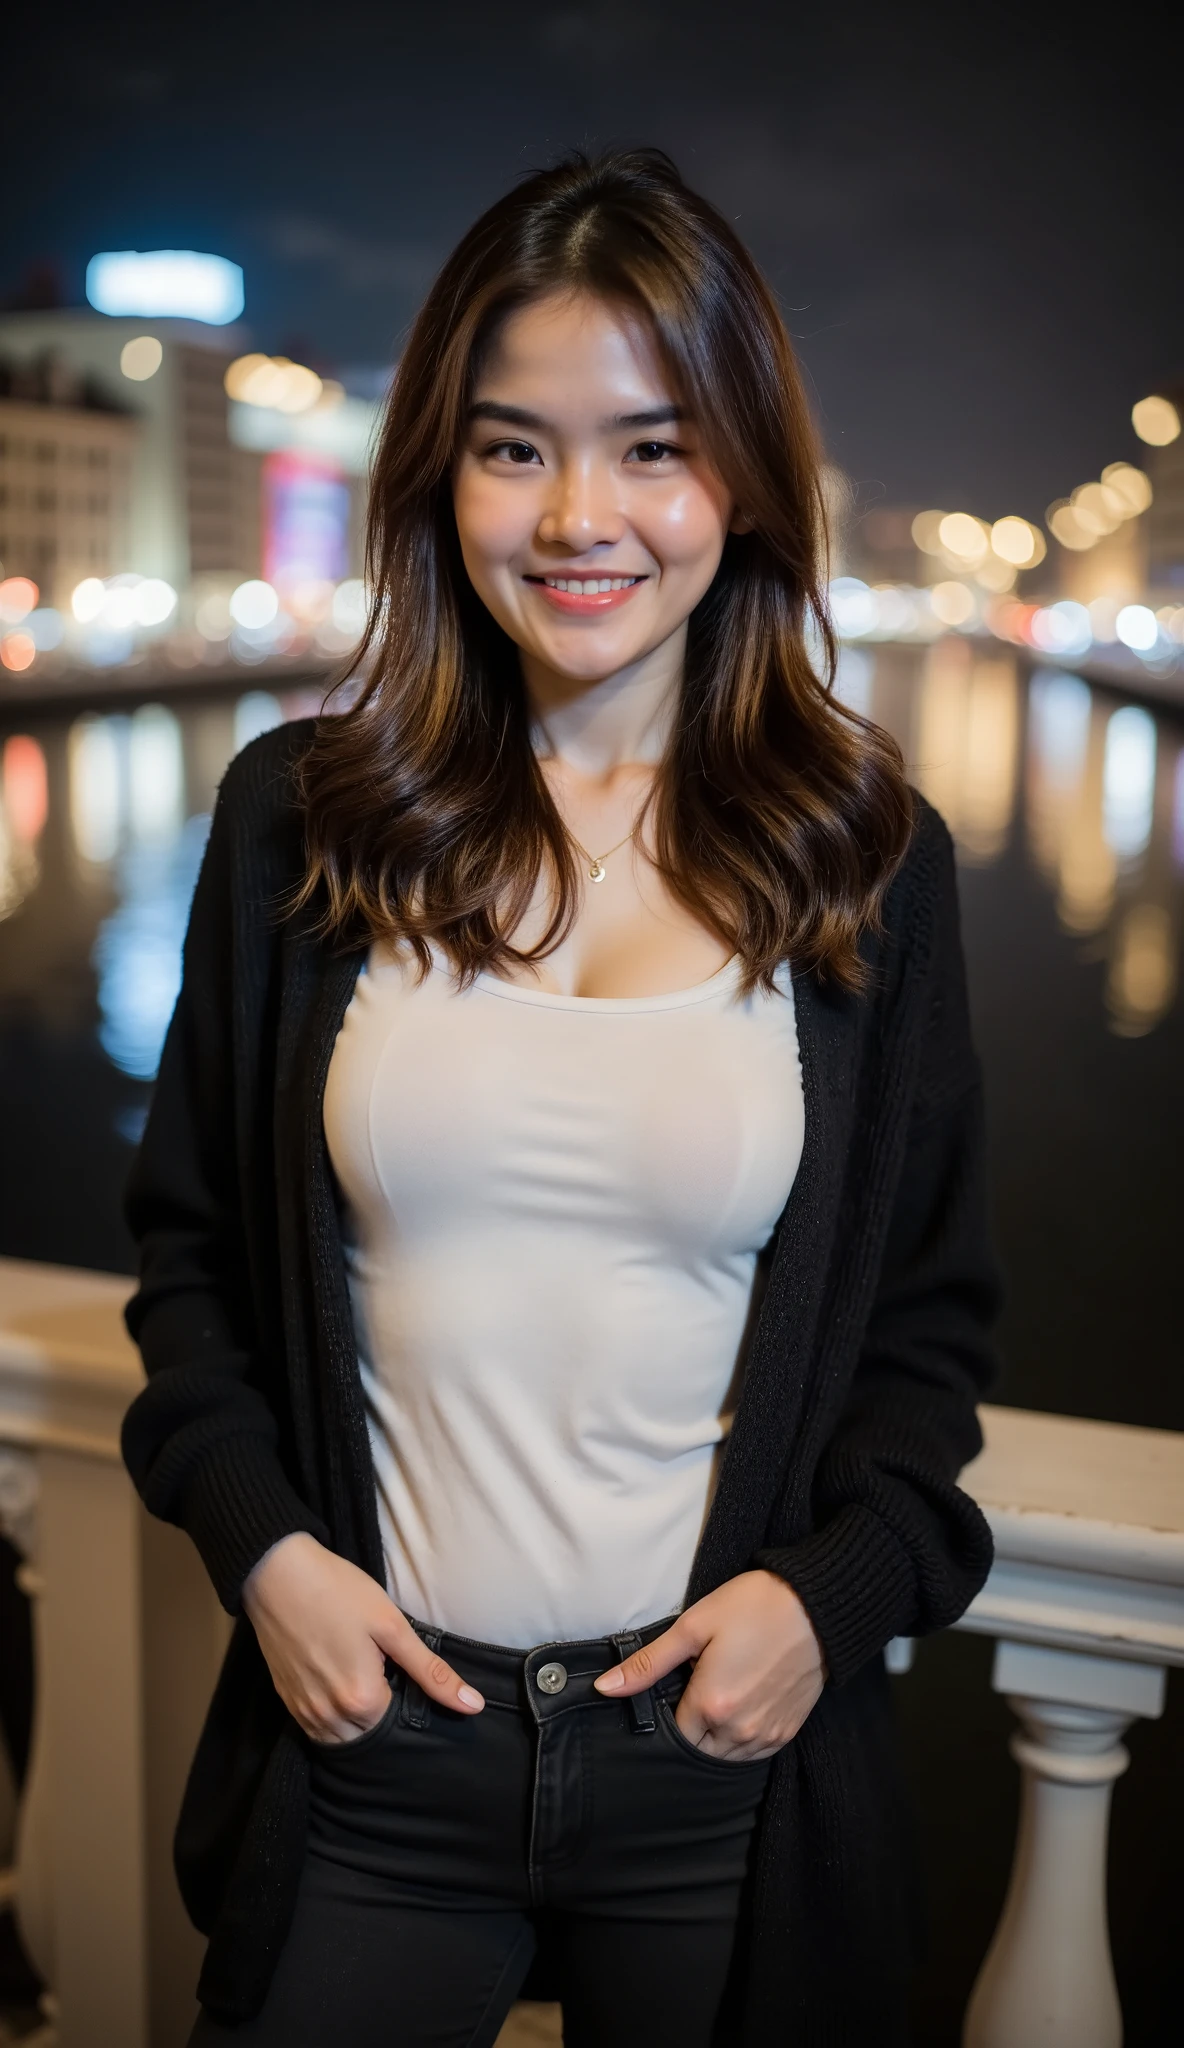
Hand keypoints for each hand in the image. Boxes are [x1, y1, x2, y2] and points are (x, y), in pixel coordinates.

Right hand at [242, 1532, 483, 1743]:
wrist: (277, 1572)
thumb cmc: (338, 1591)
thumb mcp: (392, 1626)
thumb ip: (432, 1672)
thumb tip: (474, 1706)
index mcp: (361, 1700)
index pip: (399, 1726)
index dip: (408, 1698)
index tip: (401, 1668)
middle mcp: (328, 1717)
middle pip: (370, 1735)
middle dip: (383, 1715)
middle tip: (382, 1670)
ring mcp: (303, 1711)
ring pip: (341, 1737)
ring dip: (357, 1719)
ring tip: (361, 1673)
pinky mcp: (285, 1700)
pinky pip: (316, 1727)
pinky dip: (332, 1715)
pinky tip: (337, 1677)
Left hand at [593, 1569, 825, 1761]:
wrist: (817, 1606)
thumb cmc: (753, 1607)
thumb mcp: (694, 1626)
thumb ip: (649, 1664)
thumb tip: (604, 1689)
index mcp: (710, 1707)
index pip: (673, 1735)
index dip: (668, 1712)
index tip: (676, 1686)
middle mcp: (739, 1732)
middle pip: (698, 1749)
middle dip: (691, 1726)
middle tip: (697, 1686)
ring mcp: (766, 1736)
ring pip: (726, 1756)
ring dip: (715, 1736)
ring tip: (720, 1693)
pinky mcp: (788, 1732)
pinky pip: (753, 1753)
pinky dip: (741, 1738)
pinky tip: (742, 1705)